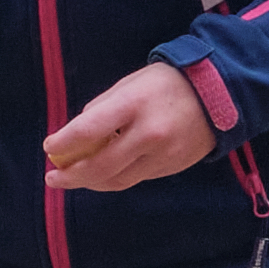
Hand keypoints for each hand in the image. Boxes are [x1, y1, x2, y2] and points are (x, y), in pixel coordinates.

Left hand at [45, 60, 217, 193]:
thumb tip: (76, 135)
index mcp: (133, 104)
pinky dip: (114, 179)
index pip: (89, 130)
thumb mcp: (130, 84)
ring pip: (117, 180)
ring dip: (90, 183)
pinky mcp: (171, 168)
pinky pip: (135, 178)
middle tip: (53, 177)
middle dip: (71, 176)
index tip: (49, 147)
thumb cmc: (166, 84)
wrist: (219, 95)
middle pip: (100, 166)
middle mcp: (148, 134)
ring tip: (72, 179)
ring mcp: (162, 155)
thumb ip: (102, 108)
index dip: (64, 143)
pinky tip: (101, 175)